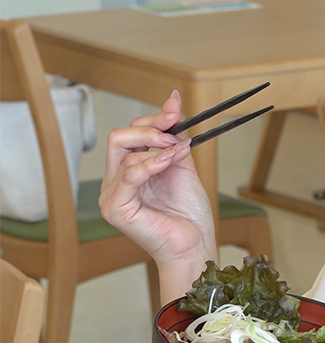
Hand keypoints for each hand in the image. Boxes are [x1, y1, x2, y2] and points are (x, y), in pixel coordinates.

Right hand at [100, 91, 216, 272]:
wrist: (194, 244)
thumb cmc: (189, 213)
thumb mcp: (182, 165)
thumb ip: (174, 136)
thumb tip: (172, 99)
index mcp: (129, 172)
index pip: (129, 134)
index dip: (152, 120)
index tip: (176, 112)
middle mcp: (116, 182)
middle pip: (118, 137)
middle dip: (149, 127)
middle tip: (174, 131)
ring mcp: (112, 195)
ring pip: (122, 151)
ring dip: (156, 146)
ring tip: (179, 154)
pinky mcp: (115, 208)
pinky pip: (128, 174)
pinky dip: (150, 163)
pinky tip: (168, 161)